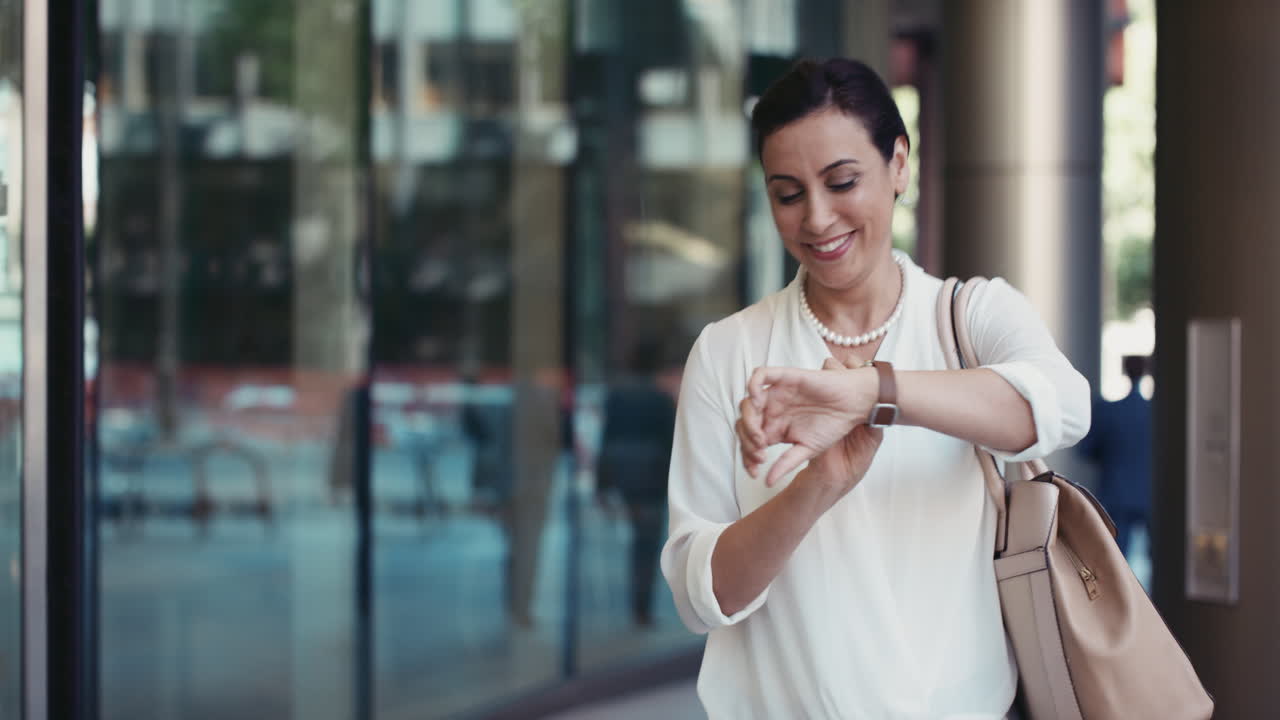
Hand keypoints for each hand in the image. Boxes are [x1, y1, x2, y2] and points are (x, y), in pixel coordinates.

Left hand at [736, 358, 877, 486]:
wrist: (853, 405)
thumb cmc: (832, 425)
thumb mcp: (806, 450)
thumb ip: (785, 464)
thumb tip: (767, 482)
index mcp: (774, 427)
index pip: (749, 441)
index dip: (746, 457)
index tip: (755, 472)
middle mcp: (771, 410)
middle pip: (744, 424)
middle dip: (747, 442)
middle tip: (761, 455)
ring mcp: (775, 393)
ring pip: (747, 403)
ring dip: (748, 421)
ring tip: (761, 438)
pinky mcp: (784, 377)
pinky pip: (760, 375)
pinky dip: (752, 386)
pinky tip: (758, 403)